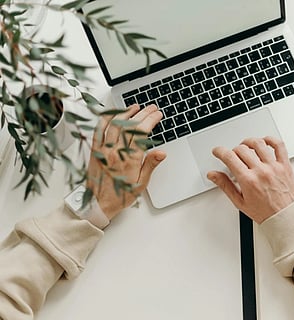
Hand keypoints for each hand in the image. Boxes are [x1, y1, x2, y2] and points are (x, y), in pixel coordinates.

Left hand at [87, 104, 165, 219]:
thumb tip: (161, 153)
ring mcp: (104, 150)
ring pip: (115, 124)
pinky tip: (113, 113)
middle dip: (143, 114)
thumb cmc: (120, 195)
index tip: (157, 115)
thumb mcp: (141, 184)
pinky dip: (106, 119)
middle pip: (131, 126)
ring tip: (136, 107)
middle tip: (151, 108)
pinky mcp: (94, 150)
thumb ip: (150, 165)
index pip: (142, 133)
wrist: (97, 204)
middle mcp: (116, 152)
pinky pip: (99, 130)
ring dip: (126, 113)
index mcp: (129, 160)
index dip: (151, 120)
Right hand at [207, 136, 293, 222]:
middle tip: (233, 156)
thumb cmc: (265, 212)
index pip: (229, 158)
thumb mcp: (240, 202)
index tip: (218, 151)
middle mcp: (261, 171)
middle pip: (242, 149)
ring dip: (248, 142)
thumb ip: (225, 186)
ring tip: (246, 146)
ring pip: (258, 144)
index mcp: (248, 181)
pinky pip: (279, 145)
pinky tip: (264, 142)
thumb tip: (213, 175)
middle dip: (233, 150)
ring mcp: (274, 167)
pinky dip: (271, 139)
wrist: (287, 217)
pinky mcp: (285, 165)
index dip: (220, 151)